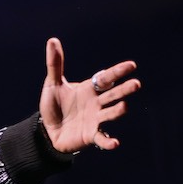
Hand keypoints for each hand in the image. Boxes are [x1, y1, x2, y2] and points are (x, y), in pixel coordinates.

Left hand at [39, 37, 140, 153]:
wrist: (47, 132)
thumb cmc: (53, 107)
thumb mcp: (52, 84)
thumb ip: (55, 64)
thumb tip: (52, 40)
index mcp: (90, 89)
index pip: (107, 78)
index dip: (118, 72)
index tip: (131, 65)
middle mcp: (97, 103)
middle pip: (113, 94)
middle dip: (124, 90)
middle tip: (136, 84)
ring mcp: (96, 119)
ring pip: (111, 113)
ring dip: (118, 110)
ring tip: (124, 106)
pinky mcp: (91, 135)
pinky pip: (102, 138)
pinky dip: (109, 142)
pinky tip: (115, 143)